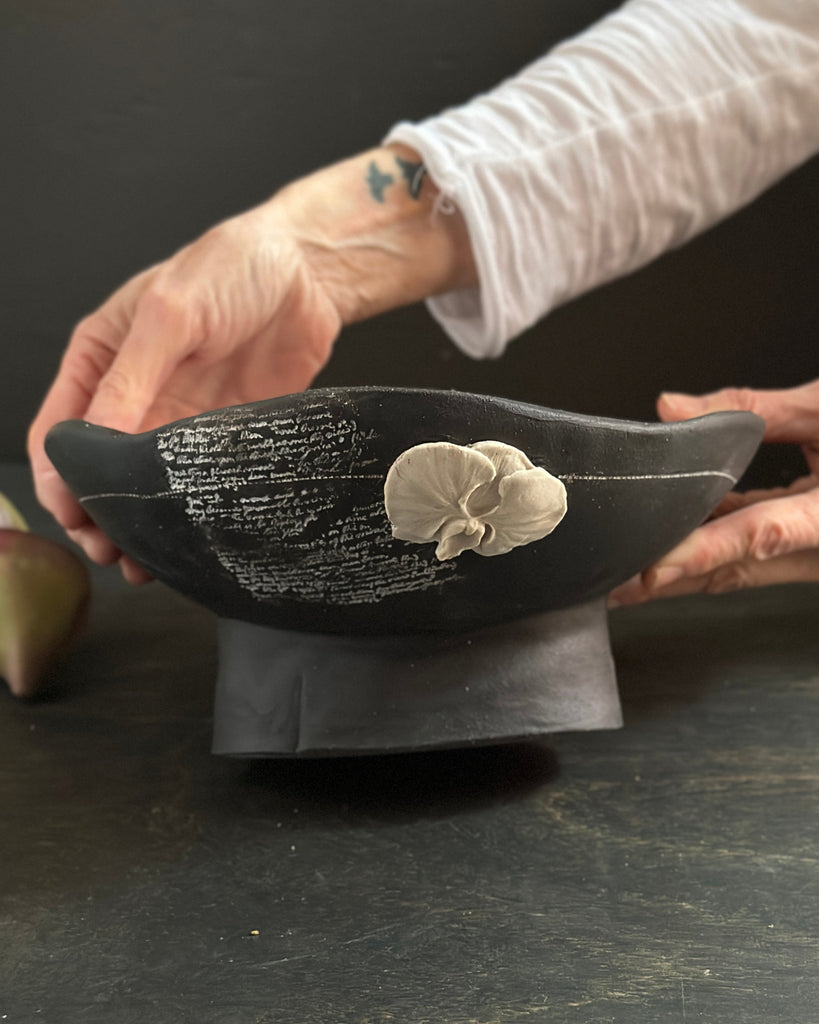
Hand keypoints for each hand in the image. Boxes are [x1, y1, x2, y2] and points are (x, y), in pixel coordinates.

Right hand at [28, 203, 343, 581]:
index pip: (58, 430)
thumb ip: (130, 379)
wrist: (309, 273)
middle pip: (99, 470)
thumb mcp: (171, 314)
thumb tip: (93, 443)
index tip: (74, 514)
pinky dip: (189, 513)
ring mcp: (178, 419)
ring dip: (141, 524)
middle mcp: (134, 395)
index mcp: (101, 359)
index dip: (59, 477)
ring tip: (144, 561)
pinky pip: (197, 483)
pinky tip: (191, 537)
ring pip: (147, 487)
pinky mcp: (222, 436)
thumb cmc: (232, 268)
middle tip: (110, 548)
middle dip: (98, 513)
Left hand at [610, 379, 818, 604]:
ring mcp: (818, 554)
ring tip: (627, 574)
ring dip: (687, 570)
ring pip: (743, 566)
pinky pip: (757, 550)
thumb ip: (754, 409)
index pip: (756, 535)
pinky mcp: (811, 544)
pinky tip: (676, 539)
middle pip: (736, 567)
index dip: (699, 555)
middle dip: (672, 580)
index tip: (650, 572)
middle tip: (612, 585)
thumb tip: (673, 408)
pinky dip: (715, 546)